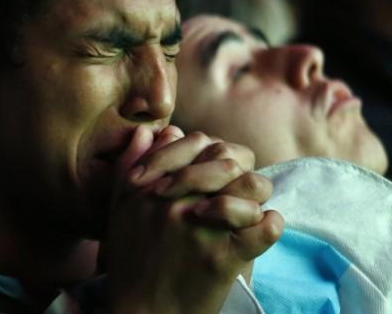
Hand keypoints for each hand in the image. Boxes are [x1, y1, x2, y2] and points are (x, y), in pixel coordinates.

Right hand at [104, 125, 282, 313]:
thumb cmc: (131, 260)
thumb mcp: (119, 208)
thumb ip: (131, 165)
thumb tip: (152, 130)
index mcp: (150, 185)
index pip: (198, 142)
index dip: (216, 149)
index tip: (220, 166)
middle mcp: (173, 202)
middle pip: (228, 160)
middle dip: (241, 168)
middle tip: (242, 185)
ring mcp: (199, 230)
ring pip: (251, 187)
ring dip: (258, 194)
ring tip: (254, 205)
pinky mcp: (221, 260)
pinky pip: (264, 229)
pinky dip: (272, 225)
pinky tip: (266, 227)